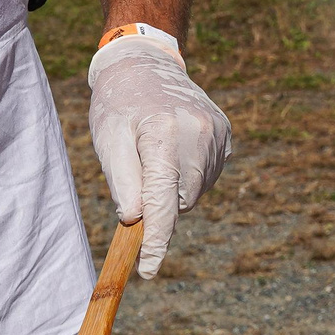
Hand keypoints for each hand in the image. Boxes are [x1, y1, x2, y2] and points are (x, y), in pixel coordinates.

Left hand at [87, 33, 231, 278]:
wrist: (146, 63)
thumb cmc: (119, 104)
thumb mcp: (108, 139)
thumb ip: (123, 181)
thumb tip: (137, 219)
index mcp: (164, 133)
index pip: (163, 202)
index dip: (155, 241)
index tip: (148, 270)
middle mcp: (198, 134)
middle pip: (181, 200)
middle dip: (159, 205)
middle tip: (136, 176)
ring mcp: (217, 134)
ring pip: (194, 191)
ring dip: (173, 189)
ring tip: (153, 154)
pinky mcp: (225, 134)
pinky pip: (206, 174)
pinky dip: (188, 175)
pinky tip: (172, 149)